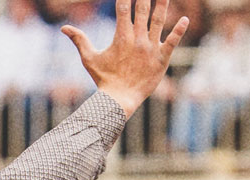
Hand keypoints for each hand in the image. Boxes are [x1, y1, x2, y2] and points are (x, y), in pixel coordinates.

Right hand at [63, 0, 188, 117]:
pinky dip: (179, 30)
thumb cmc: (103, 79)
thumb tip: (63, 28)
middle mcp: (137, 39)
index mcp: (121, 36)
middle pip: (142, 10)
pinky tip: (185, 19)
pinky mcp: (162, 58)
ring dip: (162, 5)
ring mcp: (151, 48)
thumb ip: (79, 40)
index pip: (123, 9)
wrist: (119, 99)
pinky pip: (173, 41)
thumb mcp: (89, 58)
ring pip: (159, 21)